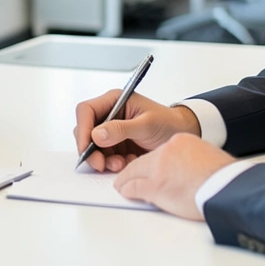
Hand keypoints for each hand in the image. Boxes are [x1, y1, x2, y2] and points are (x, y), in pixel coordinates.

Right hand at [73, 90, 201, 172]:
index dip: (82, 129)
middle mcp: (109, 114)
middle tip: (100, 164)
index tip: (87, 147)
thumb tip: (96, 134)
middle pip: (86, 131)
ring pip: (93, 147)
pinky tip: (128, 162)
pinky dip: (112, 163)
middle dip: (92, 150)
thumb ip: (121, 129)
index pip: (86, 111)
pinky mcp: (116, 145)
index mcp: (114, 101)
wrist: (181, 135)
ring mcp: (111, 131)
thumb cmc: (167, 122)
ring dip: (104, 159)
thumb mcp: (146, 124)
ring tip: (121, 164)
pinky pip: (105, 156)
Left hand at [113, 133, 235, 220]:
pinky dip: (127, 190)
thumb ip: (190, 159)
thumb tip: (185, 170)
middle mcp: (166, 151)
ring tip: (122, 186)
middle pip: (141, 160)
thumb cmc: (223, 179)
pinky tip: (126, 192)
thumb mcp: (206, 158)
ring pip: (132, 172)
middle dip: (132, 170)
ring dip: (126, 180)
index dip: (150, 163)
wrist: (227, 188)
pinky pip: (132, 187)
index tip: (147, 168)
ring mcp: (158, 168)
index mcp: (180, 142)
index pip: (156, 152)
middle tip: (125, 177)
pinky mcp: (154, 185)